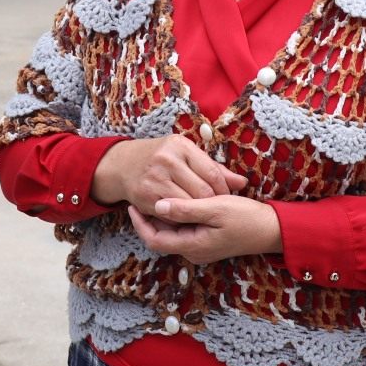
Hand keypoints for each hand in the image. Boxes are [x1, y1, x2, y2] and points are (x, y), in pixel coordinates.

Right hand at [91, 134, 247, 212]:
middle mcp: (166, 161)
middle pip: (202, 191)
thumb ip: (214, 169)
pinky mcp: (145, 197)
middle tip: (217, 208)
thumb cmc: (162, 157)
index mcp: (180, 146)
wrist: (124, 164)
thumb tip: (242, 183)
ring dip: (198, 213)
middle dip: (213, 203)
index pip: (212, 172)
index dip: (224, 189)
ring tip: (204, 214)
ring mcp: (154, 179)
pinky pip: (172, 214)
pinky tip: (187, 217)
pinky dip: (182, 218)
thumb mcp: (186, 154)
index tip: (227, 197)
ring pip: (188, 205)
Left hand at [129, 195, 282, 264]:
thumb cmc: (246, 218)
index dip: (140, 223)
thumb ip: (185, 209)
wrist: (273, 230)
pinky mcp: (209, 241)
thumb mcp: (214, 208)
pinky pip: (186, 229)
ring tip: (160, 193)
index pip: (154, 239)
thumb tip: (158, 205)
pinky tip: (181, 199)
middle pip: (161, 236)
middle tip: (143, 195)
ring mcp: (201, 247)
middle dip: (150, 218)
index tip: (132, 205)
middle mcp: (194, 251)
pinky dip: (179, 216)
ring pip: (173, 232)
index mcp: (192, 246)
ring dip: (165, 216)